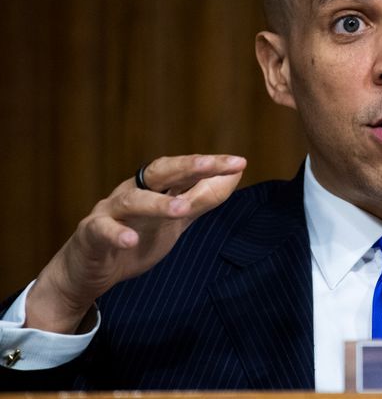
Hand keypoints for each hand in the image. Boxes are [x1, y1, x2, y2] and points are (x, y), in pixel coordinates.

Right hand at [25, 154, 246, 333]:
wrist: (90, 271)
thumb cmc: (137, 237)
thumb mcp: (176, 220)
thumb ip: (203, 198)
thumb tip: (236, 174)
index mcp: (154, 186)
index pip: (183, 169)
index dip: (210, 165)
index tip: (239, 162)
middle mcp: (132, 191)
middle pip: (159, 172)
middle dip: (187, 166)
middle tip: (212, 164)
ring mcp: (109, 212)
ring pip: (132, 200)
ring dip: (157, 203)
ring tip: (181, 208)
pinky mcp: (90, 235)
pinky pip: (102, 231)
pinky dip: (116, 234)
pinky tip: (130, 240)